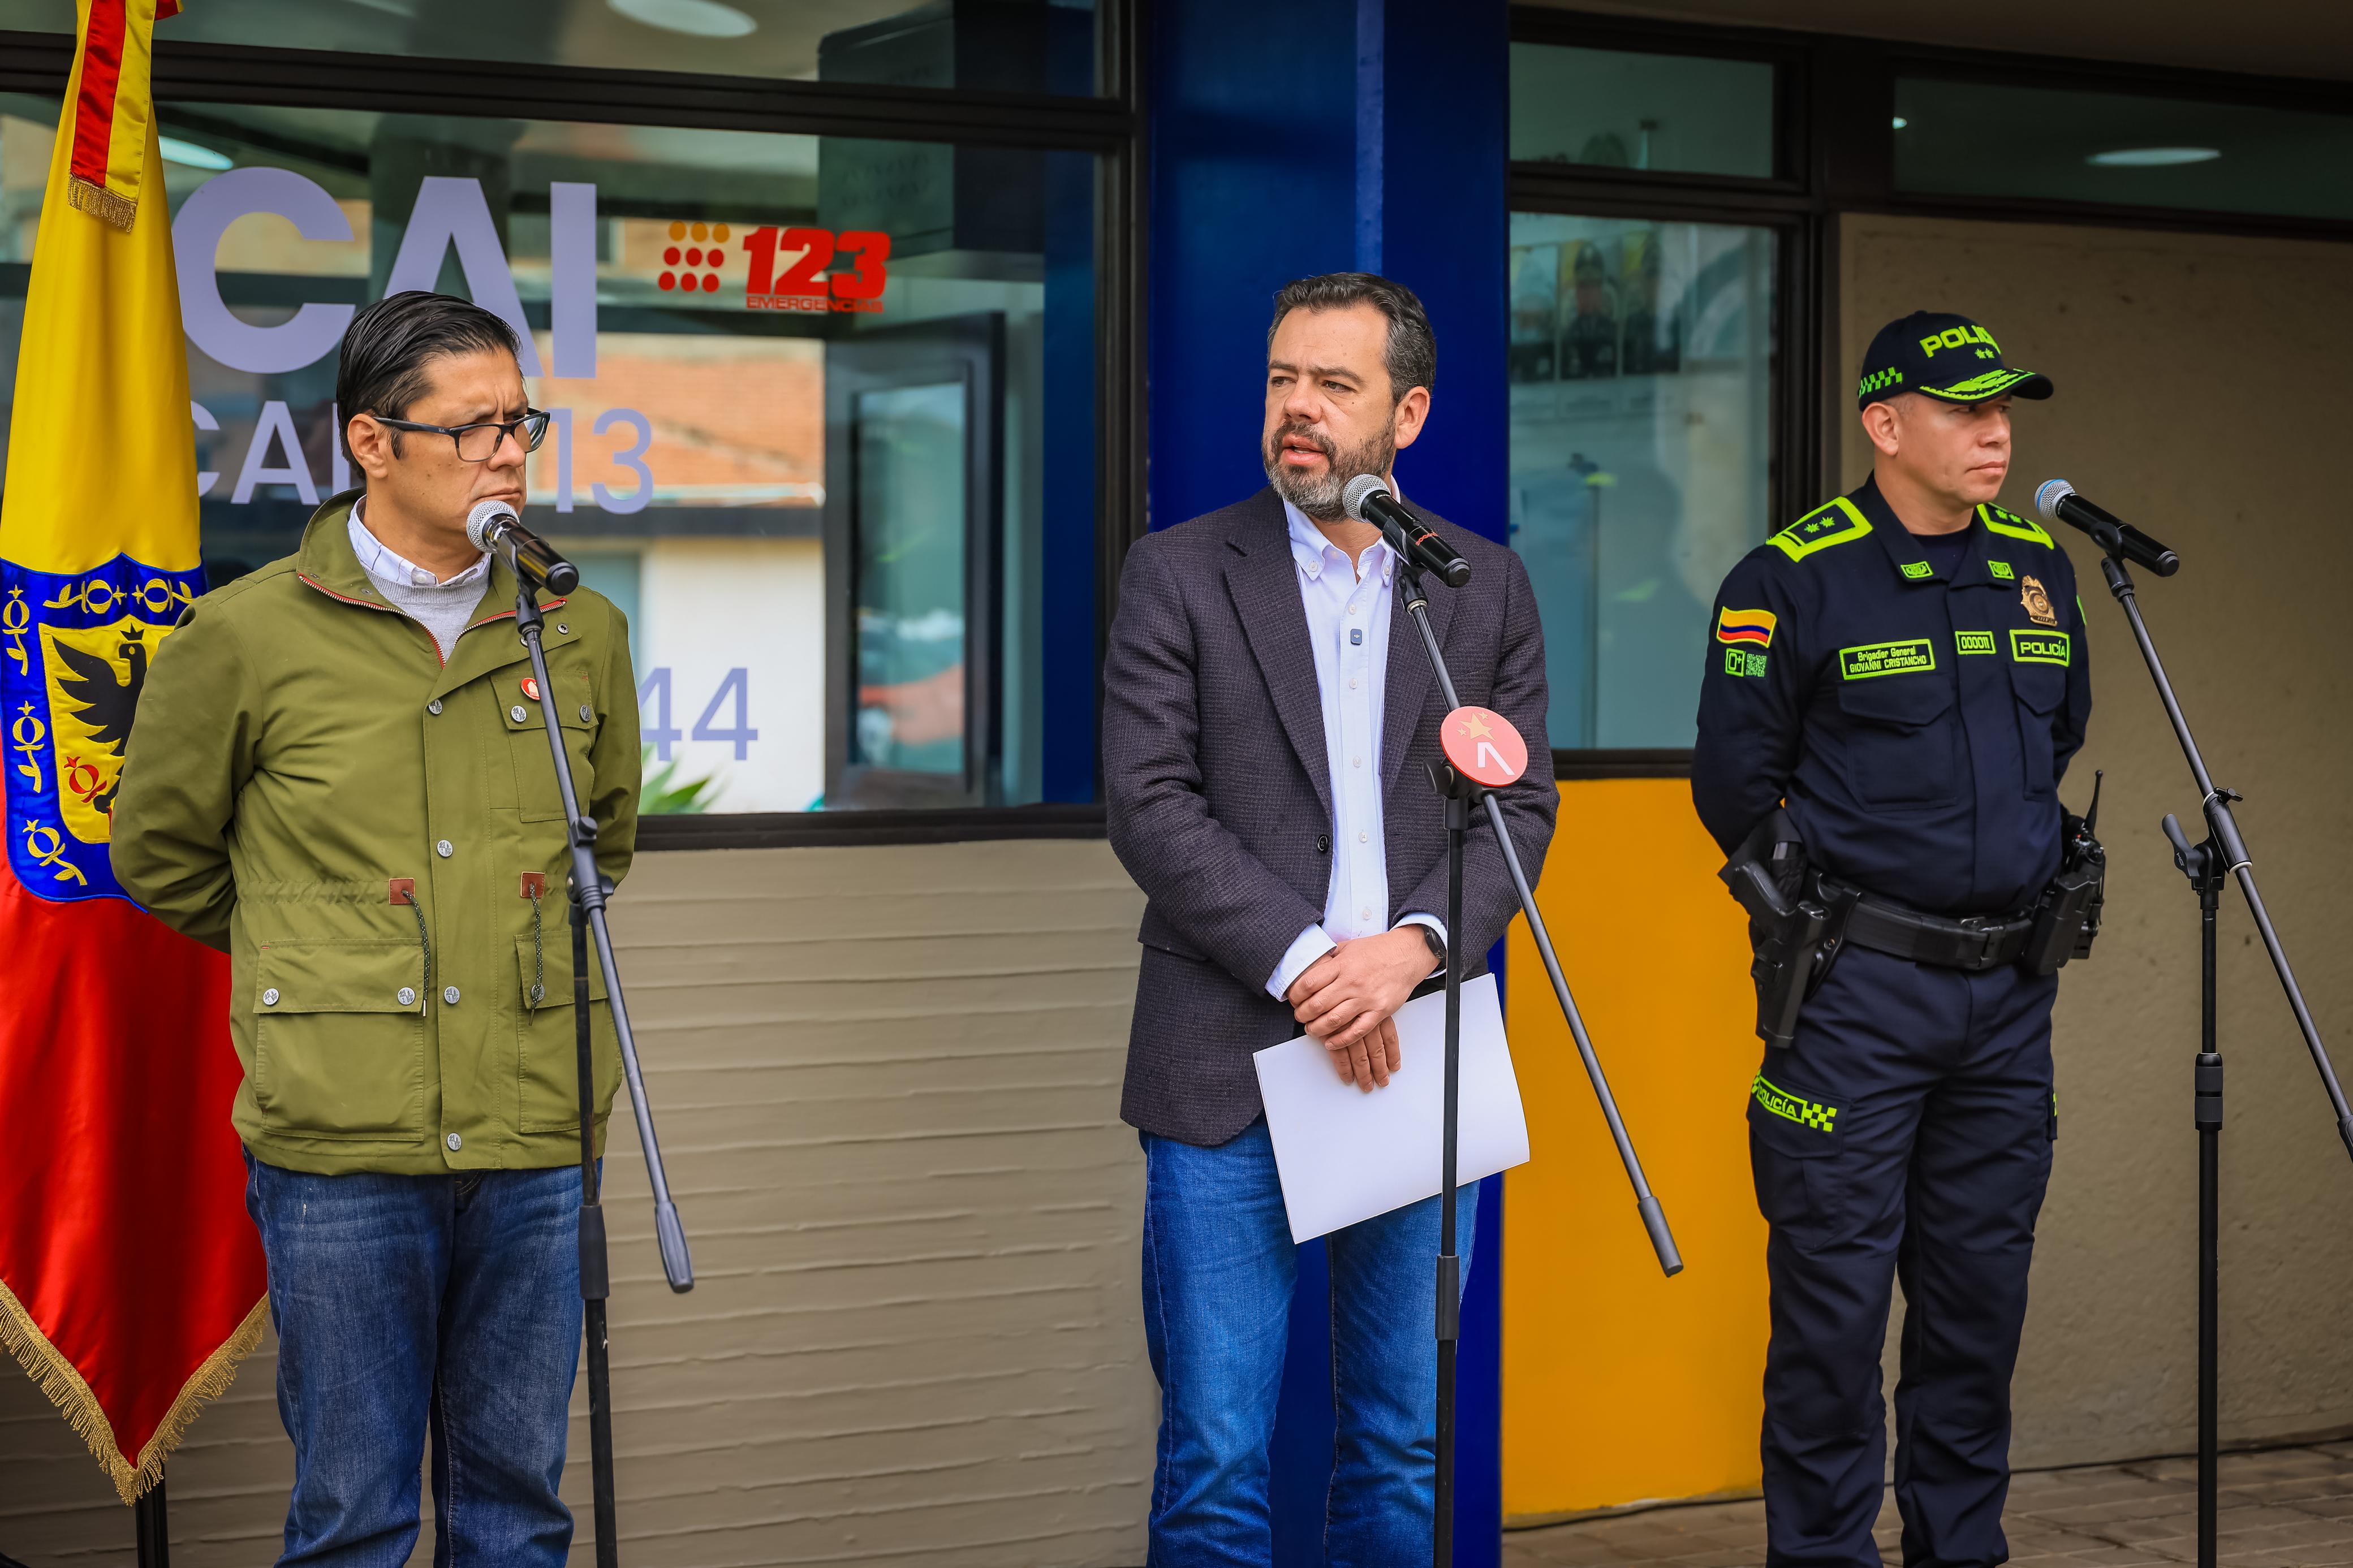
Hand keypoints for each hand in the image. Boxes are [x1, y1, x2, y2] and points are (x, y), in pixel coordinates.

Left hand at [1286, 928, 1434, 1084]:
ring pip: (1333, 1020)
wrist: (1407, 954)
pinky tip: (1331, 1042)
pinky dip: (1341, 1040)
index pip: (1308, 984)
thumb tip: (1312, 965)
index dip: (1296, 995)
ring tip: (1311, 1030)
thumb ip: (1330, 957)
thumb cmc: (1378, 950)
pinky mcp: (1379, 1011)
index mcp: (1341, 965)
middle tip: (1300, 1017)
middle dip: (1302, 1015)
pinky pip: (1357, 1031)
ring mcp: (1366, 998)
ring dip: (1317, 1029)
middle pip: (1317, 1005)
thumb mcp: (1349, 946)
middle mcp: (1351, 983)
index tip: (1293, 1000)